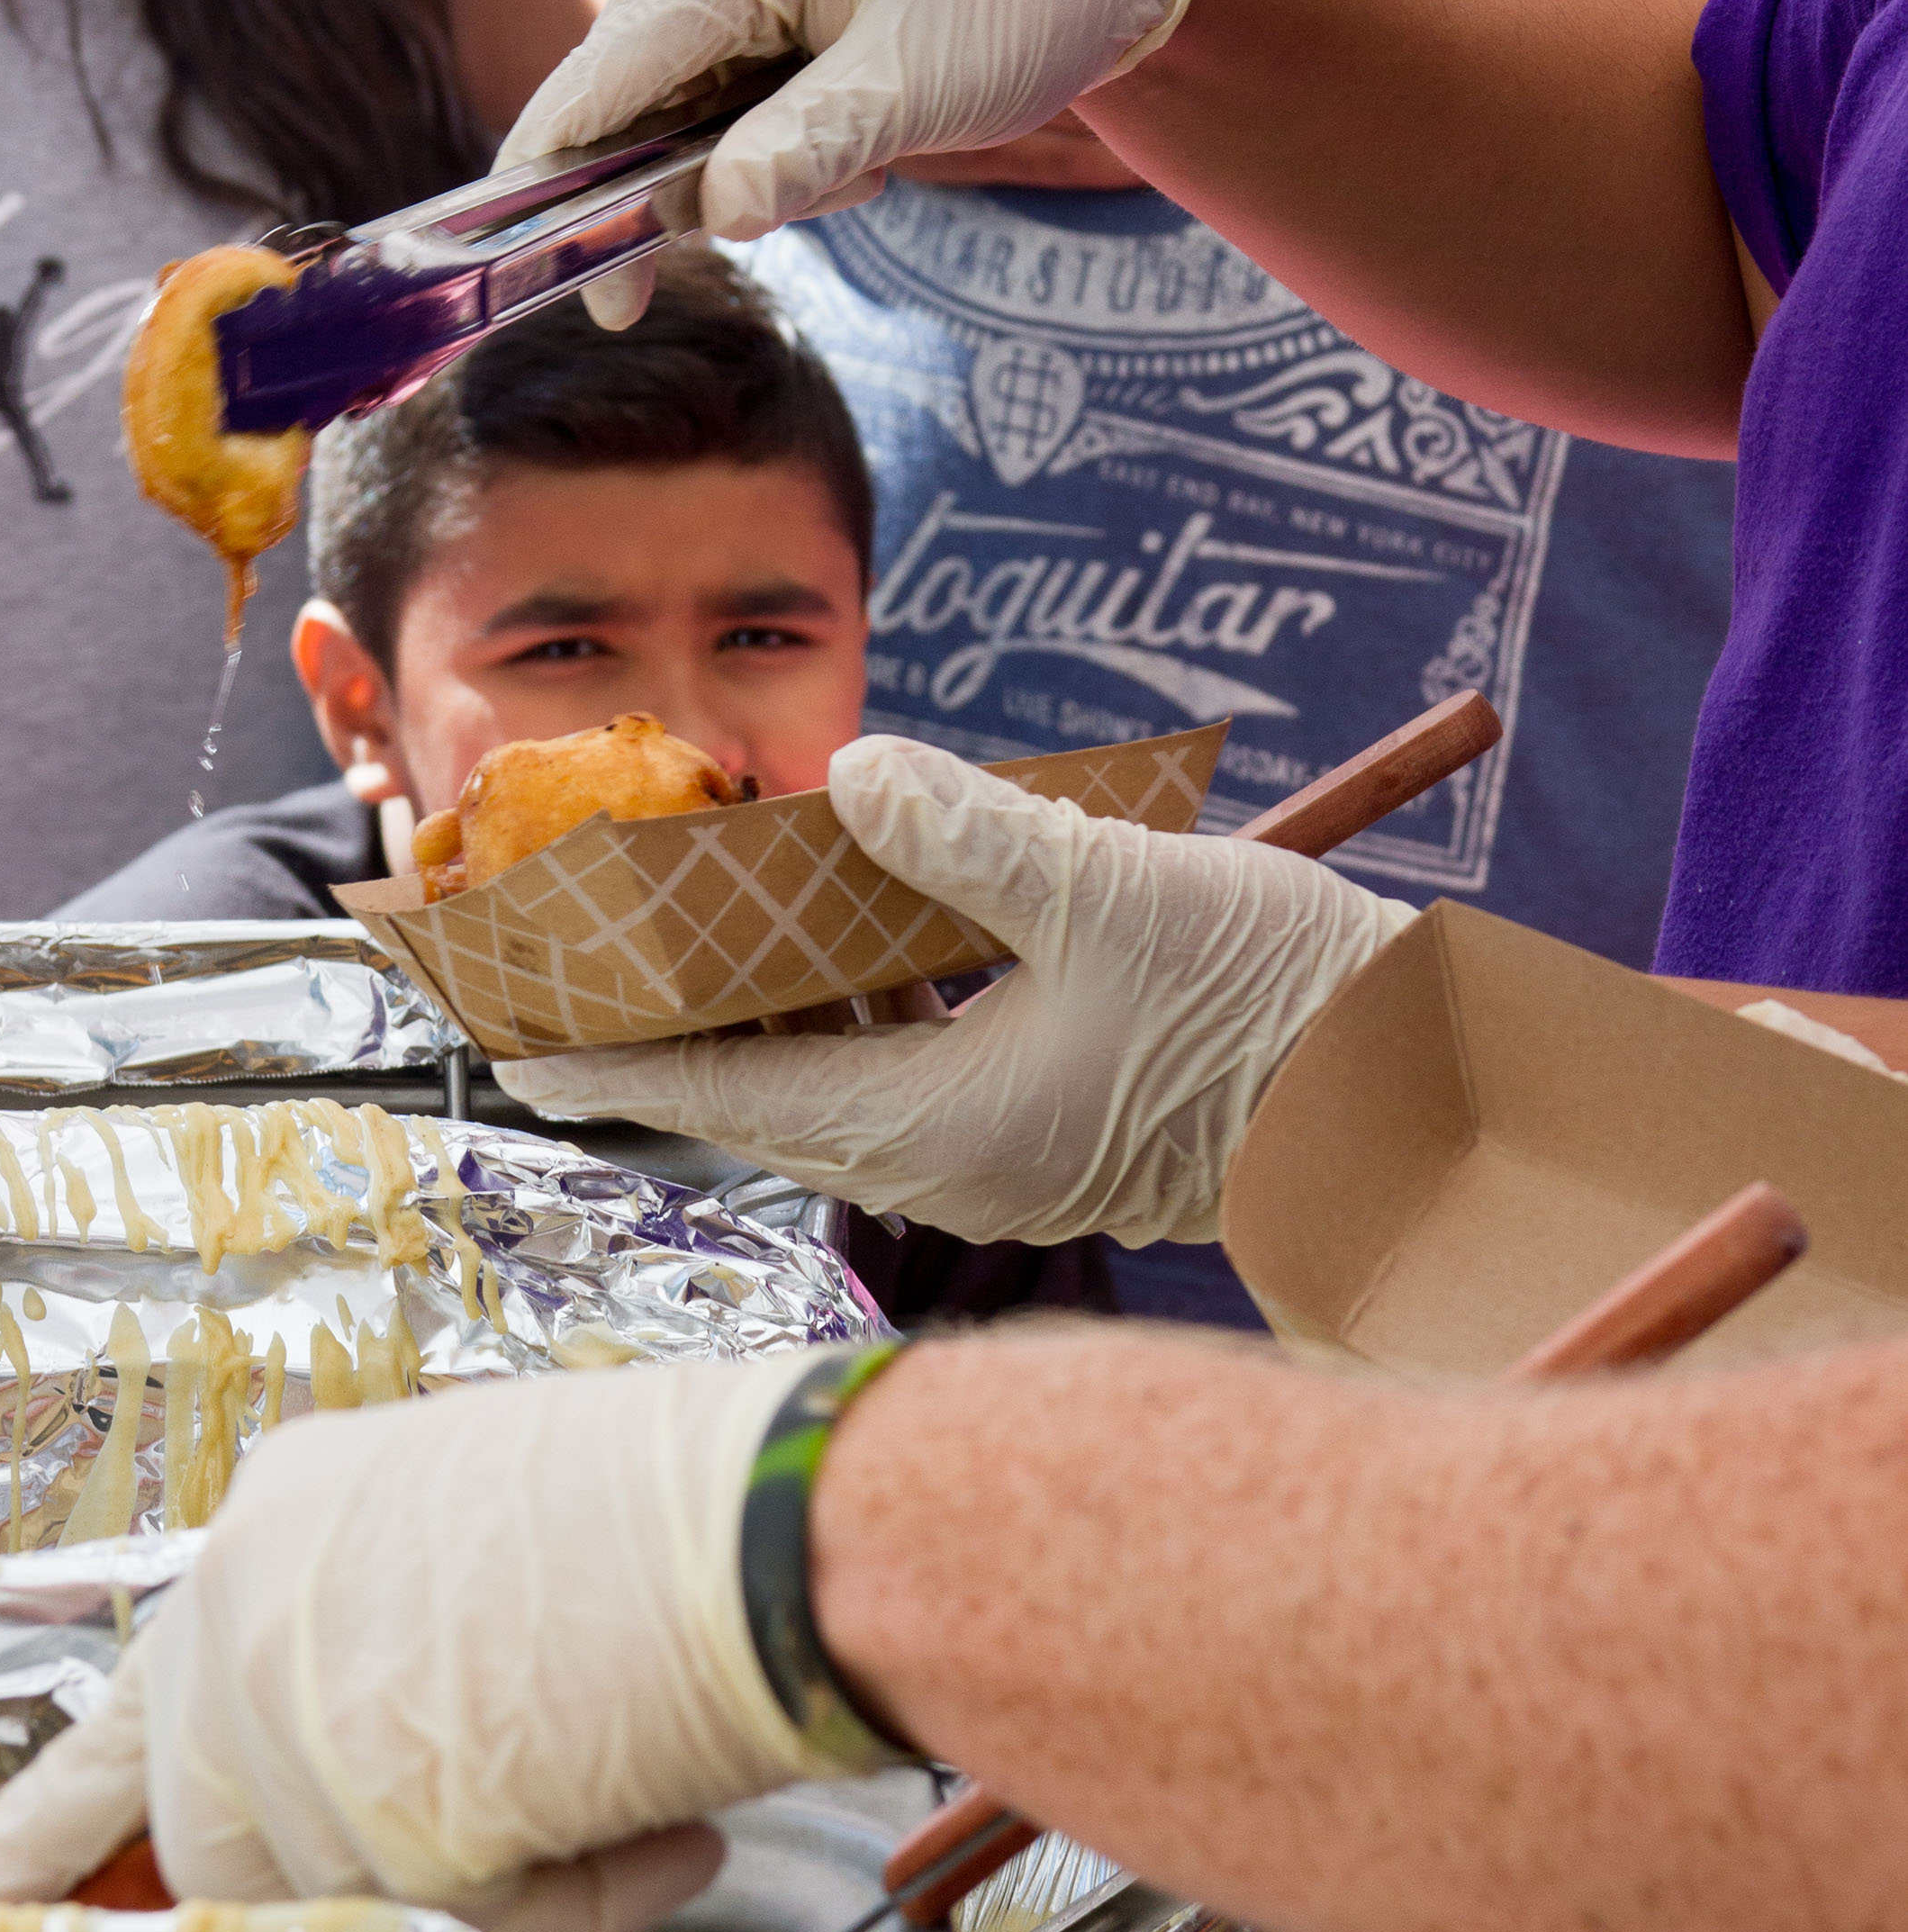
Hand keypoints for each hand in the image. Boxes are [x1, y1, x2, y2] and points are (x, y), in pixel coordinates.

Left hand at [0, 1354, 861, 1931]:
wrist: (770, 1519)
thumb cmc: (692, 1514)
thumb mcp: (505, 1551)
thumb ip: (410, 1664)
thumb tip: (432, 1789)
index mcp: (286, 1518)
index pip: (136, 1704)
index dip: (35, 1832)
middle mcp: (245, 1605)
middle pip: (226, 1830)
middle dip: (358, 1868)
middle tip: (504, 1843)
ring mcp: (280, 1710)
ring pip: (339, 1893)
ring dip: (503, 1873)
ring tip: (631, 1780)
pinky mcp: (349, 1812)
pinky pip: (440, 1930)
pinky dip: (570, 1901)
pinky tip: (656, 1815)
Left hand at [497, 738, 1415, 1247]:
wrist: (1418, 1099)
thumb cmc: (1274, 1011)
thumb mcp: (1111, 895)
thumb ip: (966, 836)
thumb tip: (850, 776)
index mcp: (937, 1126)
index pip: (726, 1098)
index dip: (614, 1063)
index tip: (514, 1049)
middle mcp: (951, 1154)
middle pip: (766, 1089)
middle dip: (672, 1026)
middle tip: (583, 963)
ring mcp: (1002, 1145)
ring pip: (839, 1072)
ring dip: (767, 1005)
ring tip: (692, 926)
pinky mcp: (1051, 1119)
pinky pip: (913, 1060)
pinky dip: (859, 1000)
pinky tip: (844, 923)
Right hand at [498, 0, 1195, 320]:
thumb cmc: (1020, 3)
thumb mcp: (916, 92)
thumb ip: (805, 153)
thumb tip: (708, 218)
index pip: (607, 63)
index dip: (550, 166)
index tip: (517, 260)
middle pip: (624, 92)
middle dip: (655, 193)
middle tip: (661, 290)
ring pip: (678, 108)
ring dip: (738, 176)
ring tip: (862, 172)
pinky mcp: (774, 2)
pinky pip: (728, 102)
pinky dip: (773, 155)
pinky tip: (861, 157)